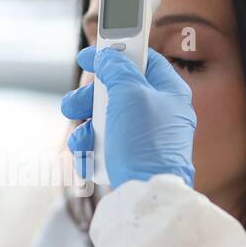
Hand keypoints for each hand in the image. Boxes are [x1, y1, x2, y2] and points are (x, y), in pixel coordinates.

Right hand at [61, 46, 196, 188]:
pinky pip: (104, 147)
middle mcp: (159, 114)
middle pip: (117, 91)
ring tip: (80, 139)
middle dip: (90, 98)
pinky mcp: (130, 159)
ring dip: (85, 127)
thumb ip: (117, 68)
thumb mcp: (129, 93)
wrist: (147, 194)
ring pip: (105, 120)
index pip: (144, 60)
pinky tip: (86, 158)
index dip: (117, 52)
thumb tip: (107, 56)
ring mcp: (144, 138)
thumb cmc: (144, 142)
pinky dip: (90, 151)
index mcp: (170, 92)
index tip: (91, 53)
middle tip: (75, 103)